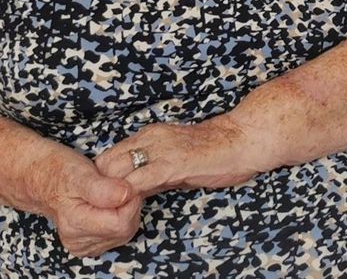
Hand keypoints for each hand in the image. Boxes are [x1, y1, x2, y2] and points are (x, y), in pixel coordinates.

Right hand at [38, 147, 142, 258]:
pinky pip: (118, 234)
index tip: (123, 182)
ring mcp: (83, 245)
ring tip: (111, 192)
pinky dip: (120, 216)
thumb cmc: (59, 172)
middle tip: (116, 185)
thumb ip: (102, 187)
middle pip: (125, 230)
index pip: (121, 223)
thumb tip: (126, 195)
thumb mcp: (79, 173)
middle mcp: (78, 242)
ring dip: (125, 210)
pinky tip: (109, 202)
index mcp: (75, 226)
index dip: (130, 199)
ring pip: (124, 232)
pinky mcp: (89, 243)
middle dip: (129, 205)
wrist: (41, 179)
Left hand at [95, 118, 262, 198]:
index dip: (104, 179)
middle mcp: (150, 138)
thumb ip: (153, 172)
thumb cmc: (214, 151)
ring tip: (116, 210)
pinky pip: (138, 181)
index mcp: (150, 135)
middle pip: (106, 163)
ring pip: (116, 171)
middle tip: (107, 207)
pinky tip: (133, 206)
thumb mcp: (175, 158)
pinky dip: (130, 195)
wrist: (243, 139)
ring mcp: (160, 149)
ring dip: (112, 193)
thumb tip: (134, 190)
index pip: (110, 156)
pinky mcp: (172, 163)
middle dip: (102, 187)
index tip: (107, 197)